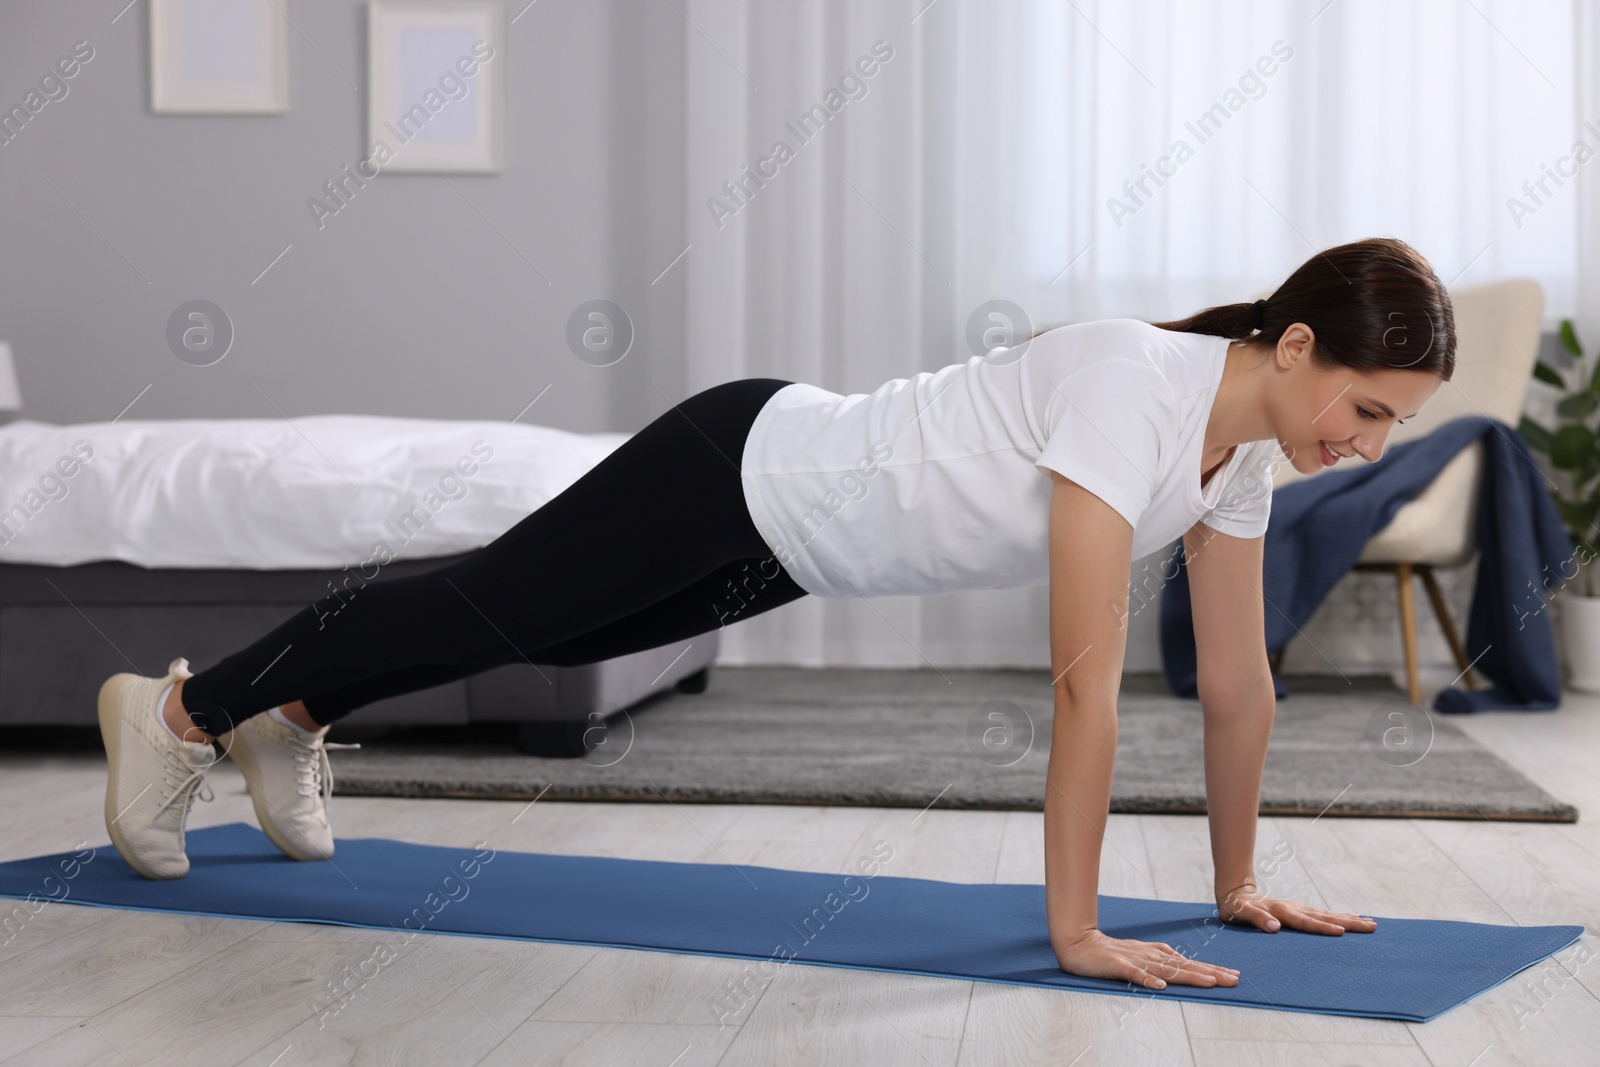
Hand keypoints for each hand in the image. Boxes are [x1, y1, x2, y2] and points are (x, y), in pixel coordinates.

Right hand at [1053, 928, 1239, 990]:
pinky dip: (1147, 980)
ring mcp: (1135, 961)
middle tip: (1234, 979)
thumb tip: (1182, 961)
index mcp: (1156, 954)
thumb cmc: (1110, 952)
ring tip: (1209, 982)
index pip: (1189, 963)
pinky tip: (1160, 987)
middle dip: (1210, 972)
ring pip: (1166, 970)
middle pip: (1184, 966)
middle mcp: (1150, 956)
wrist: (1079, 945)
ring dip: (1188, 976)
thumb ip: (1160, 958)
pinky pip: (1134, 975)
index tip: (1233, 975)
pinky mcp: (1118, 966)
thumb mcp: (1140, 954)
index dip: (1211, 969)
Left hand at [1217, 883, 1377, 934]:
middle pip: (1324, 917)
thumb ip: (1257, 919)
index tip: (1342, 932)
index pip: (1306, 922)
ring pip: (1327, 914)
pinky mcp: (1299, 910)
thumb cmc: (1236, 907)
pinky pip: (1323, 914)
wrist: (1235, 892)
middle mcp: (1294, 908)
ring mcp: (1298, 908)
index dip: (1322, 928)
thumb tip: (1274, 927)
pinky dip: (1339, 916)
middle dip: (1348, 923)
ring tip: (1370, 923)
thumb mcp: (1239, 913)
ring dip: (1348, 919)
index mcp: (1281, 911)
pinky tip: (1352, 918)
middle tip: (1371, 927)